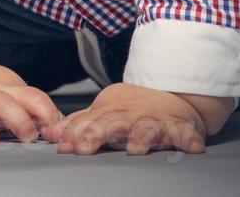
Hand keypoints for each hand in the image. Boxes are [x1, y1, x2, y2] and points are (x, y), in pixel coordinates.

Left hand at [40, 82, 220, 155]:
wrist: (170, 91)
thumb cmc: (131, 107)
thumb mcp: (102, 111)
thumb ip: (77, 124)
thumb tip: (48, 133)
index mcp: (109, 112)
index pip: (87, 122)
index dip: (75, 133)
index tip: (64, 145)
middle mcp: (130, 116)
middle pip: (111, 124)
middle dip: (96, 134)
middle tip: (84, 147)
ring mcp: (155, 121)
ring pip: (147, 129)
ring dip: (140, 137)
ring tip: (134, 148)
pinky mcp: (181, 127)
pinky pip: (186, 134)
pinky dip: (189, 139)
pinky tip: (190, 148)